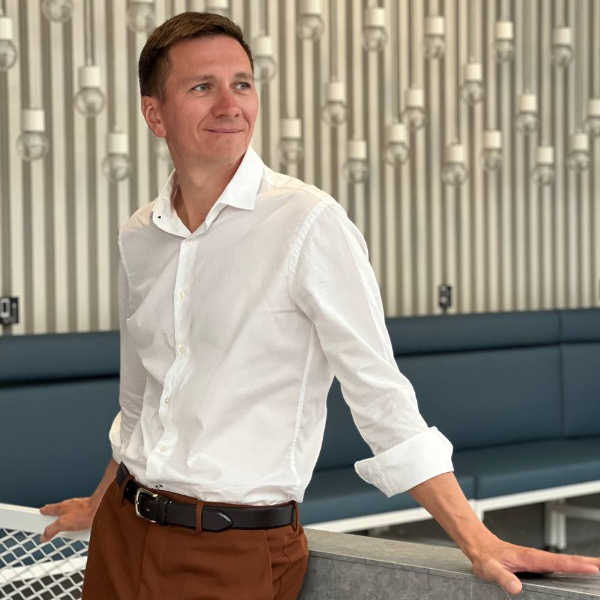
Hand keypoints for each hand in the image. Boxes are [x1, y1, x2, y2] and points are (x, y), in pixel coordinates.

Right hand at [38, 497, 96, 542]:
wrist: (102, 509)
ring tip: (66, 526)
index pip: (50, 508)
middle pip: (60, 510)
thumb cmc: (86, 513)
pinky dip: (78, 522)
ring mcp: (81, 508)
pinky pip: (81, 518)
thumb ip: (52, 529)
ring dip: (67, 518)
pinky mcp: (89, 512)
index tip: (41, 511)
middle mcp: (71, 505)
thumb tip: (43, 536)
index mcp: (63, 507)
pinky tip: (80, 527)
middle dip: (55, 514)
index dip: (45, 510)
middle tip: (51, 517)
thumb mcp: (63, 523)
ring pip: (71, 513)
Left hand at [469, 537, 599, 594]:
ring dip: (585, 564)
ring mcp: (539, 560)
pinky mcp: (538, 564)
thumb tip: (516, 588)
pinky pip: (560, 565)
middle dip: (589, 562)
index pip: (557, 562)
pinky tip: (581, 571)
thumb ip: (503, 577)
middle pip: (568, 560)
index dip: (576, 565)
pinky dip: (574, 566)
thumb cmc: (485, 557)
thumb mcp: (490, 568)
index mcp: (530, 558)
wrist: (481, 547)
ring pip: (565, 562)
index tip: (593, 568)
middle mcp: (537, 557)